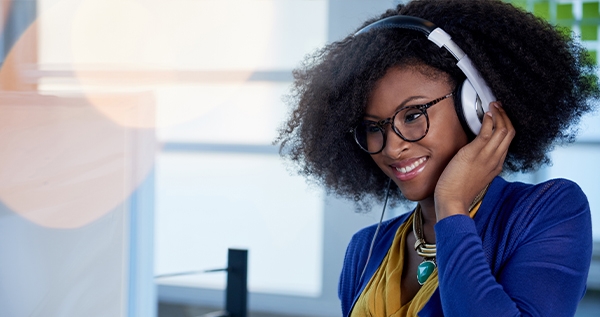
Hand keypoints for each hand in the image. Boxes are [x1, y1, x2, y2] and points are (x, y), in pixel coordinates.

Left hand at [434, 102, 514, 219]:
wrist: (452, 200)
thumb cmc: (458, 190)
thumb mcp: (475, 175)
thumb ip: (480, 164)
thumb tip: (475, 154)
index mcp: (496, 165)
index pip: (508, 141)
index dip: (506, 125)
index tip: (500, 117)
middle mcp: (496, 159)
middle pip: (510, 133)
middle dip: (506, 116)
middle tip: (499, 106)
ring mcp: (487, 156)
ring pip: (503, 129)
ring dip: (499, 114)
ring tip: (494, 105)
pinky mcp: (474, 153)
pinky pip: (488, 132)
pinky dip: (490, 119)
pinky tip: (486, 113)